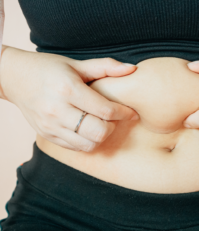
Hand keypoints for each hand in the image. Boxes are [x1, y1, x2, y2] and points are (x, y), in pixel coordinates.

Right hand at [0, 47, 138, 151]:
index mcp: (68, 90)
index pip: (105, 110)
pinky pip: (75, 147)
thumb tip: (132, 69)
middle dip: (113, 126)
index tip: (132, 113)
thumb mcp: (76, 64)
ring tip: (102, 124)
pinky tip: (88, 129)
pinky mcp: (47, 136)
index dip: (124, 113)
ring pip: (88, 144)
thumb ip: (106, 67)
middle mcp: (58, 111)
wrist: (14, 78)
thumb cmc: (48, 68)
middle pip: (99, 132)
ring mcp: (51, 126)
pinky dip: (88, 141)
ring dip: (101, 136)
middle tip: (114, 118)